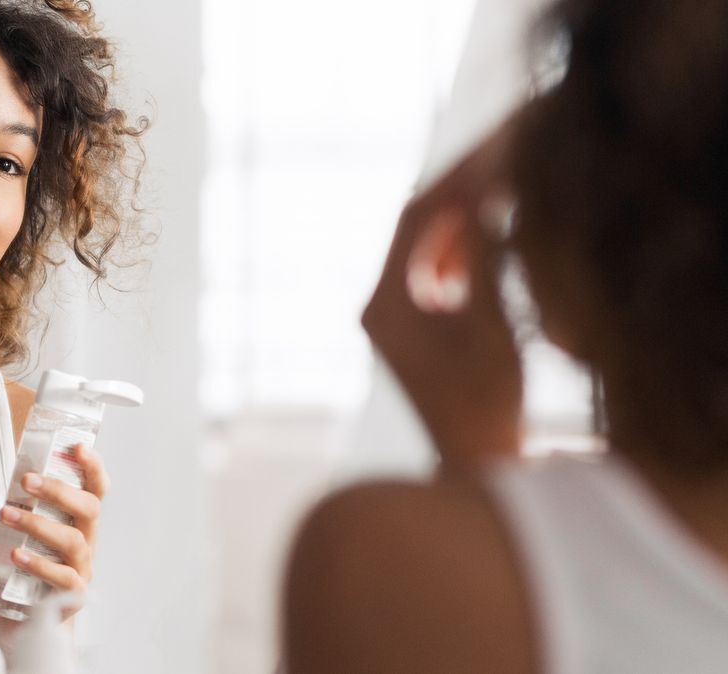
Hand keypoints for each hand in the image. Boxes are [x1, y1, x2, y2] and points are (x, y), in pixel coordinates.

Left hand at [0, 444, 108, 620]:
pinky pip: (63, 577)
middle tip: (26, 481)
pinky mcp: (71, 596)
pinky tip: (17, 555)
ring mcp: (82, 569)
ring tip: (7, 515)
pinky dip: (39, 564)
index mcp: (81, 522)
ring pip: (73, 540)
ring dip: (37, 524)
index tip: (78, 448)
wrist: (25, 622)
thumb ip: (26, 508)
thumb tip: (11, 476)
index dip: (93, 468)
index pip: (96, 489)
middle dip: (58, 490)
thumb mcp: (27, 533)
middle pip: (89, 509)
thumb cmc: (26, 569)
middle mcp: (87, 542)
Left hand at [361, 128, 522, 468]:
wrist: (473, 461)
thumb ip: (484, 263)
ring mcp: (386, 316)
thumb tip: (481, 204)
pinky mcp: (404, 327)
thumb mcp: (491, 327)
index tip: (495, 149)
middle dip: (459, 191)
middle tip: (500, 155)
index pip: (416, 217)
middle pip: (415, 225)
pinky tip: (489, 240)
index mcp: (384, 303)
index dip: (458, 179)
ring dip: (461, 219)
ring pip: (421, 244)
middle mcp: (375, 305)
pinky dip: (458, 248)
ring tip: (501, 189)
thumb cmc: (485, 403)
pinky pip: (427, 268)